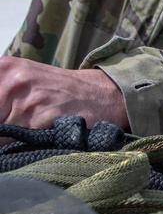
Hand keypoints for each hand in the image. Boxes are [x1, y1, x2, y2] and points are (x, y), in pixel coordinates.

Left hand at [0, 56, 128, 145]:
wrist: (103, 94)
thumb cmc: (59, 91)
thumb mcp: (22, 79)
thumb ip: (0, 93)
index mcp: (3, 67)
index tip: (2, 122)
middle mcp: (12, 80)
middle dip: (0, 128)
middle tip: (16, 126)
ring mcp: (27, 100)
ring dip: (8, 141)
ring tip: (31, 131)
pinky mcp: (41, 120)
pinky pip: (16, 143)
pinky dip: (23, 145)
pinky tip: (40, 135)